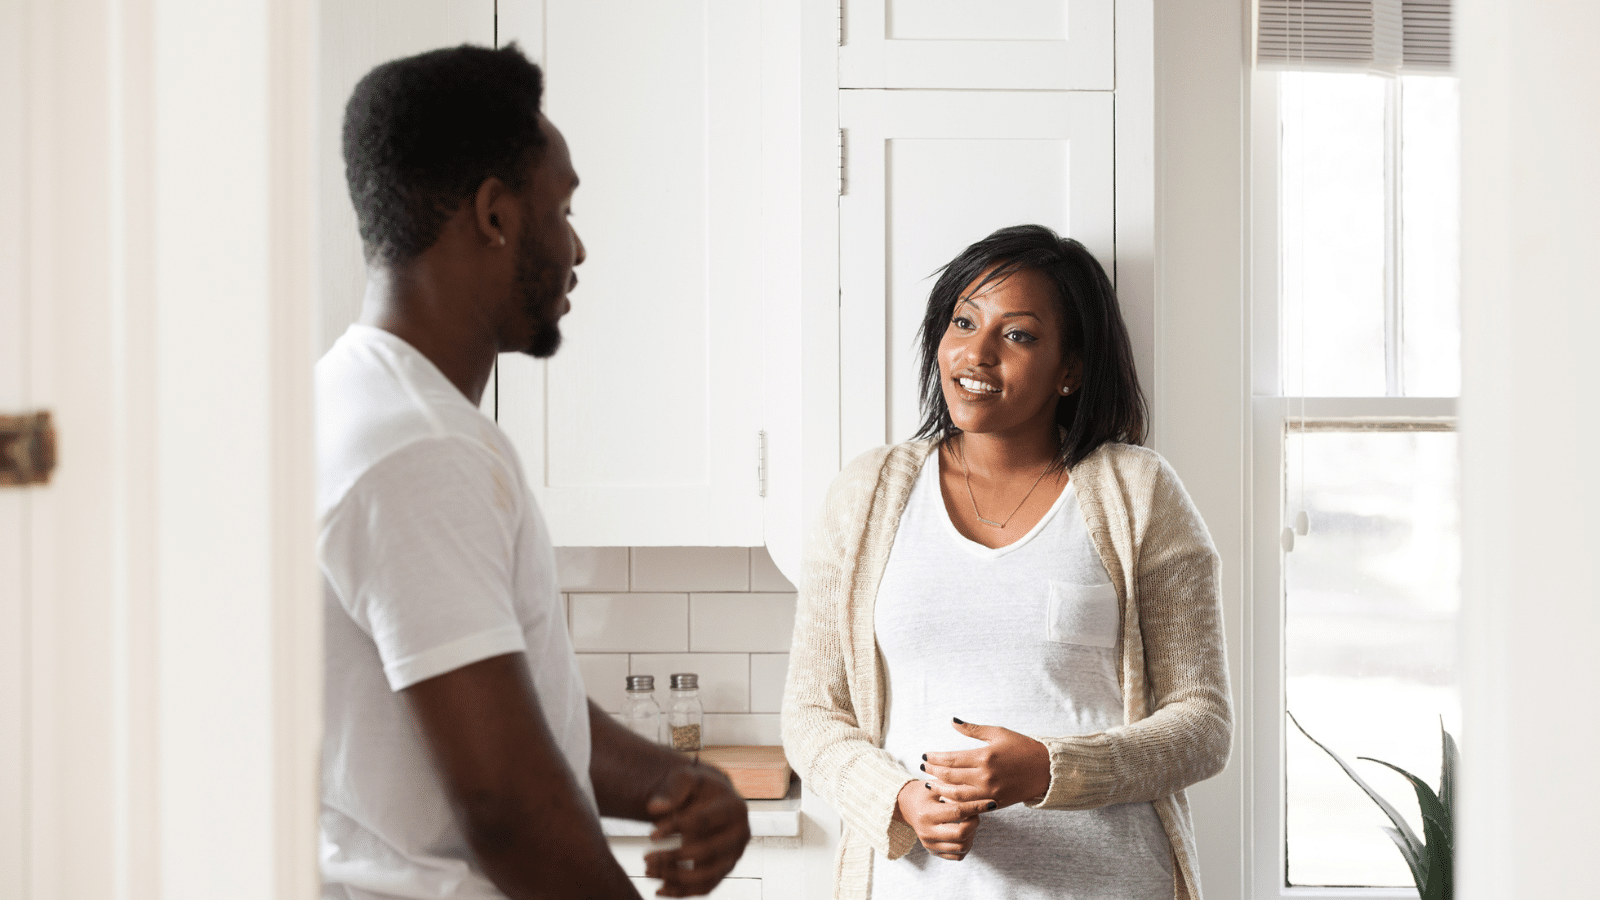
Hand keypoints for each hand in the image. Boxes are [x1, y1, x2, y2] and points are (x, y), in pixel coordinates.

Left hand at [642, 763, 750, 896]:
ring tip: (649, 871)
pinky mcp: (725, 870)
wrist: (710, 800)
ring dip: (675, 878)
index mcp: (735, 808)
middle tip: (646, 858)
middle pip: (707, 852)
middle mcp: (741, 835)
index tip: (651, 835)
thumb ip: (672, 790)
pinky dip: (682, 891)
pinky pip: (705, 887)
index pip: (703, 822)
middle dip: (673, 858)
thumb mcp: (687, 779)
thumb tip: (654, 807)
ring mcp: (734, 855)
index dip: (675, 829)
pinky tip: (659, 888)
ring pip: (707, 875)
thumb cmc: (697, 789)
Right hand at [893, 778, 994, 860]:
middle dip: (975, 823)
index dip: (977, 807)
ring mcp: (929, 844)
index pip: (958, 812)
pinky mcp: (933, 851)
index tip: (991, 803)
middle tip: (976, 813)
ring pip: (962, 846)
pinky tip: (965, 832)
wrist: (907, 805)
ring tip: (970, 821)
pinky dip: (966, 844)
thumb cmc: (925, 792)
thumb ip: (956, 787)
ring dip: (972, 834)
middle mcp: (927, 831)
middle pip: (961, 834)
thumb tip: (980, 787)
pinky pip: (958, 855)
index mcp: (927, 813)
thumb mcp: (937, 785)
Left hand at [920, 718, 1051, 810]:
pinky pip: (969, 805)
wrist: (1045, 770)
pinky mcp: (994, 803)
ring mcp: (989, 792)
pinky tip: (946, 797)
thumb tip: (952, 721)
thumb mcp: (998, 733)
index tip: (925, 756)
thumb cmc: (1022, 747)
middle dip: (933, 772)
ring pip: (956, 795)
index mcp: (984, 756)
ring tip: (930, 784)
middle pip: (949, 777)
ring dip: (939, 789)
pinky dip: (954, 802)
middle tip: (923, 768)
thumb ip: (973, 729)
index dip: (934, 758)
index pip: (950, 759)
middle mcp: (985, 776)